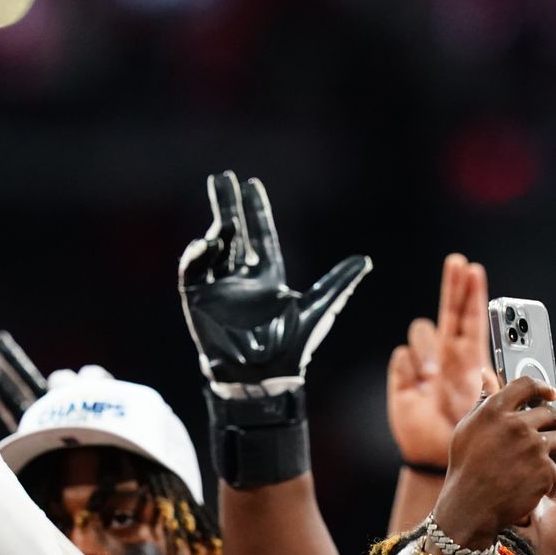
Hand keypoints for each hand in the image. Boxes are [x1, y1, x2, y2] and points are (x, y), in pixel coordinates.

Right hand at [178, 173, 370, 394]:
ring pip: (212, 249)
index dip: (256, 210)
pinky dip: (196, 256)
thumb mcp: (319, 310)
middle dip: (226, 205)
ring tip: (222, 227)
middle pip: (232, 233)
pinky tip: (206, 245)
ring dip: (216, 233)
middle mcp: (241, 279)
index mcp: (268, 278)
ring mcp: (218, 289)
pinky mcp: (197, 301)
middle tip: (221, 177)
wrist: (261, 377)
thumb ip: (338, 284)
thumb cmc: (292, 349)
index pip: (260, 235)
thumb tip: (364, 261)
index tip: (250, 184)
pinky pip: (192, 272)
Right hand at [387, 255, 490, 467]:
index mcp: (470, 359)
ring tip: (434, 373)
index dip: (472, 293)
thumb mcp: (487, 410)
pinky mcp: (403, 379)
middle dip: (453, 286)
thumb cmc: (468, 434)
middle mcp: (447, 356)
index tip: (473, 269)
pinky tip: (418, 384)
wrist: (438, 458)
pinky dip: (410, 367)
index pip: (473, 318)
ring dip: (428, 347)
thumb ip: (491, 387)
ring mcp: (424, 365)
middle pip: (449, 312)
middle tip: (456, 262)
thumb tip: (487, 369)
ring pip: (422, 332)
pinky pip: (401, 357)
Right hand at [433, 376, 555, 548]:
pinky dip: (554, 476)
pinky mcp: (544, 471)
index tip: (550, 393)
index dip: (542, 387)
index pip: (526, 385)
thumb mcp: (467, 430)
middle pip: (552, 412)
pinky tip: (545, 482)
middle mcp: (515, 425)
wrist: (470, 506)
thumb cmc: (465, 467)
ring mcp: (532, 448)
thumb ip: (483, 401)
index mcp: (493, 411)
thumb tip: (487, 374)